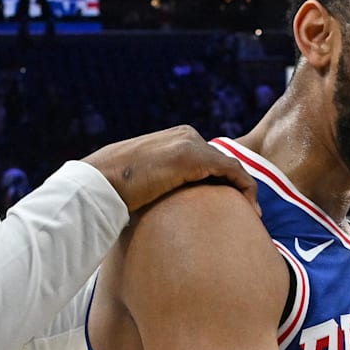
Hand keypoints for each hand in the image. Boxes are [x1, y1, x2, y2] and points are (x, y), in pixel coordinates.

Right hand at [83, 125, 259, 213]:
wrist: (97, 183)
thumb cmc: (111, 187)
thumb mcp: (138, 179)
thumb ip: (155, 183)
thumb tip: (157, 203)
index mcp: (172, 139)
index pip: (206, 158)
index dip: (220, 181)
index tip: (228, 204)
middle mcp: (185, 135)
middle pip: (221, 161)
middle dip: (234, 185)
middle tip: (245, 210)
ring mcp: (190, 144)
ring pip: (230, 166)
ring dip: (244, 189)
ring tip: (251, 214)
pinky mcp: (195, 158)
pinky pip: (233, 171)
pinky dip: (245, 189)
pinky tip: (250, 209)